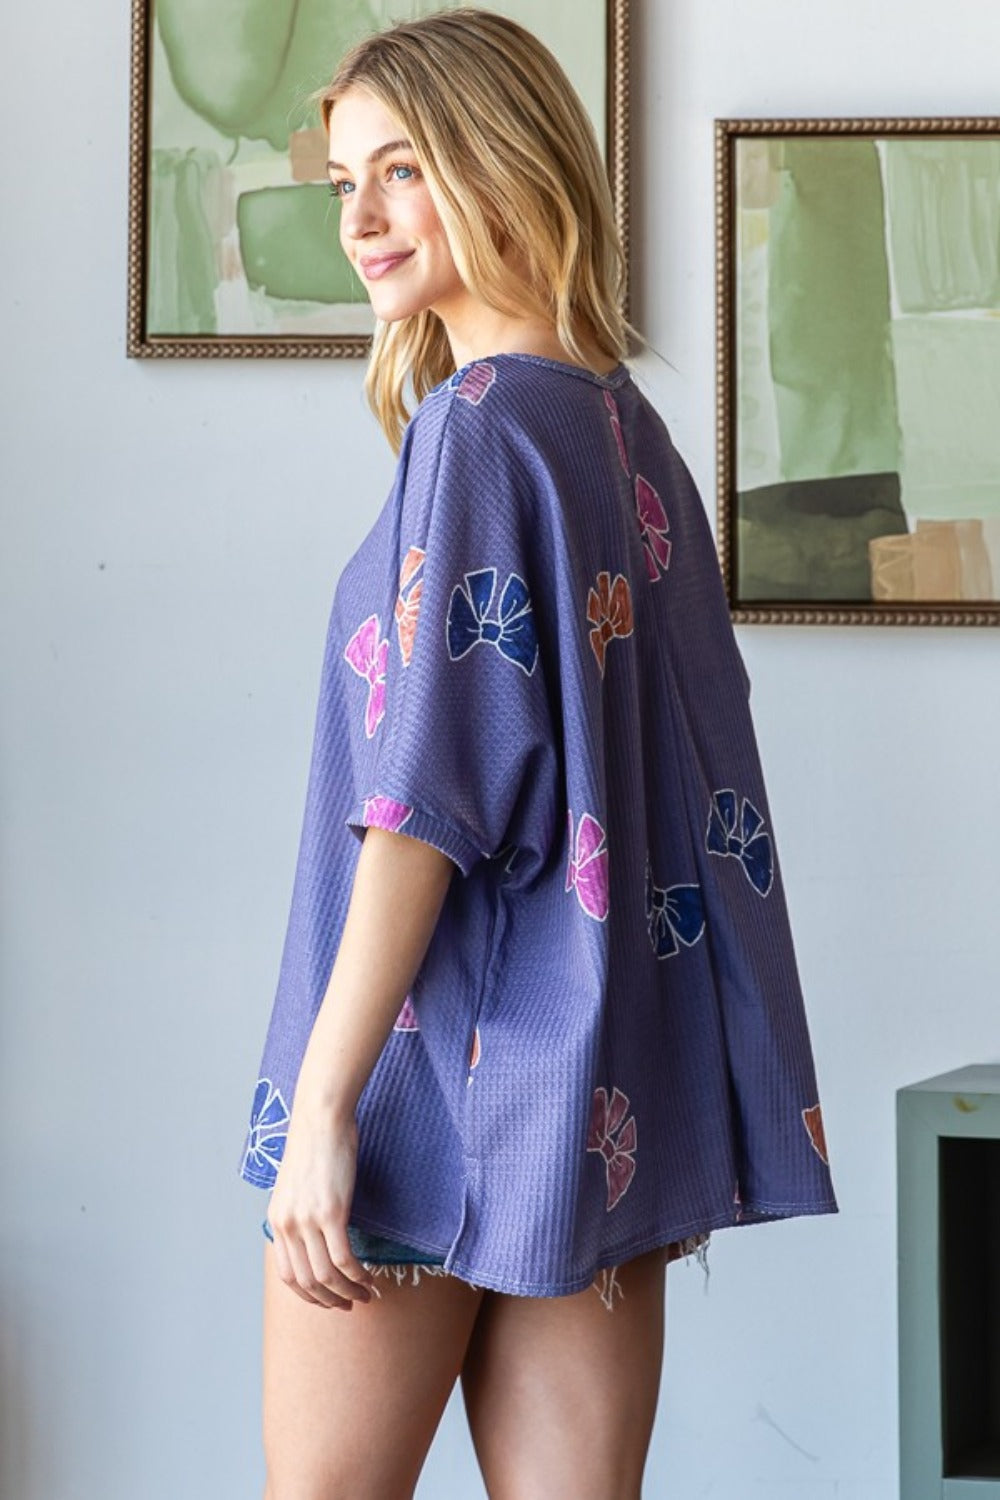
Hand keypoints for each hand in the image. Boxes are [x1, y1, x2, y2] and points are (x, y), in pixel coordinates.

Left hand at [265, 1101, 375, 1309]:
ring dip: (348, 1292)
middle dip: (330, 1300)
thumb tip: (313, 1238)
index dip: (308, 1295)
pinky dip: (357, 1276)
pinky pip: (343, 1258)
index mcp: (277, 1220)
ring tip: (366, 1294)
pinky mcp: (331, 1212)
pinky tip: (369, 1278)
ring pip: (326, 1275)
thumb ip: (299, 1213)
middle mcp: (287, 1225)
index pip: (287, 1275)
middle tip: (351, 1304)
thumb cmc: (315, 1146)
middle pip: (306, 1281)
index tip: (328, 1299)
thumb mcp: (295, 1186)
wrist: (320, 1118)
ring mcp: (308, 1220)